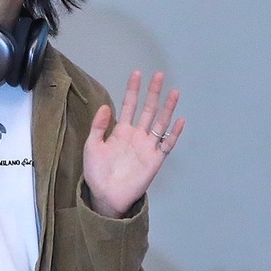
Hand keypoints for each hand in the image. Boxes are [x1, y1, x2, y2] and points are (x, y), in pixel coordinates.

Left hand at [82, 71, 184, 217]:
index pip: (129, 106)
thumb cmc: (97, 173)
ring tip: (174, 92)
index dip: (133, 90)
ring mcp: (147, 147)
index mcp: (121, 131)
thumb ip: (98, 127)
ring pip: (160, 123)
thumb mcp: (92, 147)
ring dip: (167, 108)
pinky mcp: (155, 160)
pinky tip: (179, 120)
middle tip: (159, 75)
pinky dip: (173, 133)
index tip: (137, 74)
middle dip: (153, 93)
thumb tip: (105, 107)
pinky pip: (166, 144)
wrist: (105, 196)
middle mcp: (137, 136)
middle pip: (148, 110)